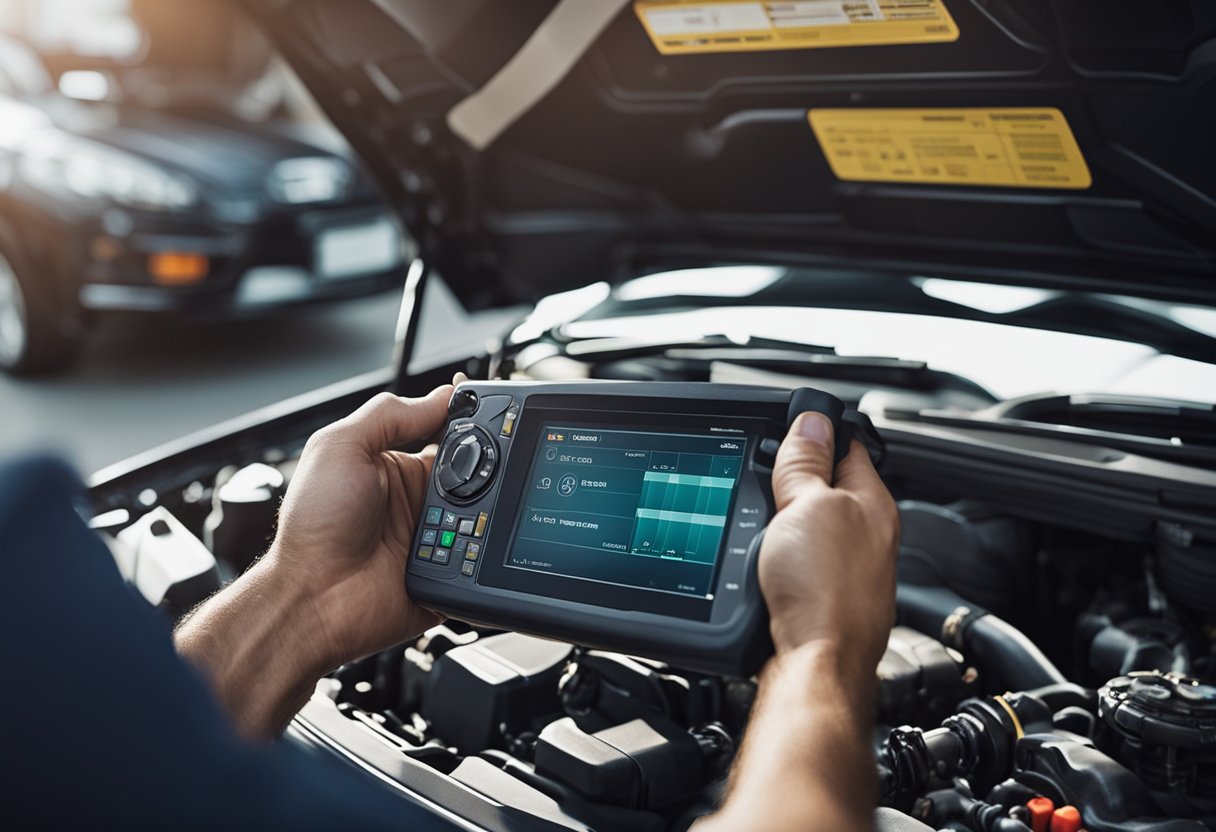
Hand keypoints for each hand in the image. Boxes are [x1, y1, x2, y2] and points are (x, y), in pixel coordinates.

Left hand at [176, 380, 458, 737]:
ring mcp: (437, 537)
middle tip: (479, 466)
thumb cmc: (312, 527)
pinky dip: (485, 549)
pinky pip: (483, 558)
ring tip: (459, 513)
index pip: (447, 432)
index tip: (488, 409)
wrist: (312, 599)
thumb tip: (442, 396)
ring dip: (483, 509)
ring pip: (487, 513)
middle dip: (486, 465)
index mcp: (397, 464)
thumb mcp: (339, 447)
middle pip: (477, 471)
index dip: (469, 421)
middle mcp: (420, 499)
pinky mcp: (449, 574)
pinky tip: (469, 543)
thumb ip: (390, 415)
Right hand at [758, 412, 898, 676]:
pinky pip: (796, 562)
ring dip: (780, 522)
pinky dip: (776, 556)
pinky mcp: (821, 597)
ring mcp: (844, 569)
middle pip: (822, 487)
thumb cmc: (826, 593)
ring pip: (805, 527)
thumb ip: (807, 464)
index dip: (814, 432)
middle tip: (764, 484)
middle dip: (790, 481)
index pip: (846, 447)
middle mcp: (865, 535)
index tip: (785, 429)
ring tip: (763, 529)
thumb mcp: (807, 507)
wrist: (816, 667)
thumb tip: (812, 421)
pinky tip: (763, 563)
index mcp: (872, 504)